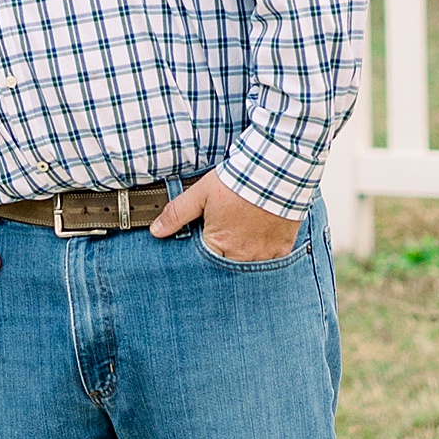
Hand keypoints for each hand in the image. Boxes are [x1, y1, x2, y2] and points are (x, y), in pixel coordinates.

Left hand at [149, 168, 301, 260]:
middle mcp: (242, 255)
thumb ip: (176, 214)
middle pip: (227, 267)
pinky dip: (266, 255)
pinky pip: (272, 262)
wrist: (275, 170)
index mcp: (219, 244)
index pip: (204, 263)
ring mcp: (264, 254)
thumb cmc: (238, 181)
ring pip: (250, 267)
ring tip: (242, 241)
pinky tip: (261, 241)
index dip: (201, 256)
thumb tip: (156, 231)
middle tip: (225, 243)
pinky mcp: (282, 248)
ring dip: (244, 258)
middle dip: (223, 258)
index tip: (204, 244)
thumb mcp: (200, 194)